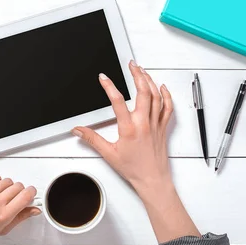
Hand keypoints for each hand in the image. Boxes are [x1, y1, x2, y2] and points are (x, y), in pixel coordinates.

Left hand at [0, 175, 39, 244]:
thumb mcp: (3, 228)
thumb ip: (21, 217)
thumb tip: (35, 209)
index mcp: (4, 215)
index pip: (26, 196)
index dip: (31, 192)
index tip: (30, 193)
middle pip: (18, 186)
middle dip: (18, 191)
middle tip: (11, 197)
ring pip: (8, 181)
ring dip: (7, 187)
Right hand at [72, 60, 173, 198]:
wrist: (153, 180)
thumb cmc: (134, 169)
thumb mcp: (109, 154)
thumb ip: (92, 139)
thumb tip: (78, 130)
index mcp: (129, 128)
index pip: (118, 101)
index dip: (109, 87)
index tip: (103, 78)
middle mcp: (144, 123)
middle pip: (143, 91)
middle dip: (137, 74)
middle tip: (131, 64)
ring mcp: (156, 124)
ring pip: (156, 96)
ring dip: (150, 81)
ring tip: (143, 71)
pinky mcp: (163, 127)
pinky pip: (167, 107)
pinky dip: (166, 95)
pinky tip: (162, 87)